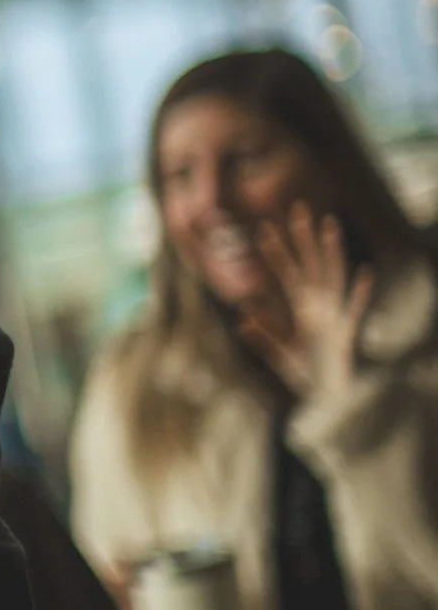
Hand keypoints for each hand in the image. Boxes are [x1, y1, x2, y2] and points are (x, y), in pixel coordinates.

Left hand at [241, 203, 372, 399]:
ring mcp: (335, 318)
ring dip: (332, 252)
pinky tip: (365, 274)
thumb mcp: (281, 355)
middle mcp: (319, 308)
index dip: (276, 252)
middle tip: (297, 207)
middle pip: (311, 265)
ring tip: (329, 226)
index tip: (263, 227)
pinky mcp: (347, 336)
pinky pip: (356, 312)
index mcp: (301, 310)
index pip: (286, 273)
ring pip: (333, 277)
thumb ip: (265, 338)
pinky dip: (360, 295)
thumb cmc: (308, 376)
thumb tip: (243, 319)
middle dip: (304, 239)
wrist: (331, 402)